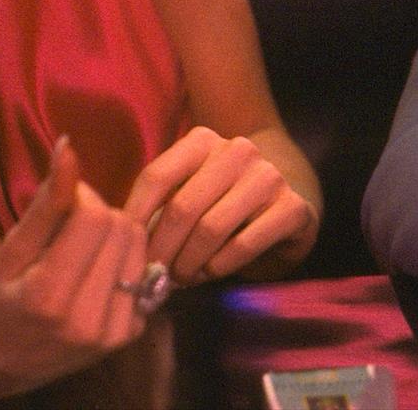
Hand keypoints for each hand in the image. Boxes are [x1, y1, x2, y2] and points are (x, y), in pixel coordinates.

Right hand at [0, 138, 149, 396]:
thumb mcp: (12, 248)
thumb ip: (48, 200)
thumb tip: (68, 145)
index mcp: (50, 297)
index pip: (96, 217)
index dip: (82, 197)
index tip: (62, 205)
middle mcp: (88, 321)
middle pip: (123, 229)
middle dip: (100, 216)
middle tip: (70, 231)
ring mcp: (113, 333)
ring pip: (140, 247)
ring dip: (117, 237)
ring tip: (84, 251)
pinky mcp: (131, 335)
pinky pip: (146, 272)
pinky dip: (125, 262)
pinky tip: (98, 274)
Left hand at [123, 126, 317, 284]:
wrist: (285, 208)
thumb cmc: (222, 206)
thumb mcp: (190, 195)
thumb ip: (160, 212)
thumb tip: (128, 248)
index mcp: (203, 141)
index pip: (157, 176)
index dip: (135, 217)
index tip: (125, 249)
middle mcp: (238, 150)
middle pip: (182, 206)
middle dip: (162, 250)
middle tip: (155, 275)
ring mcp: (268, 177)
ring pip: (211, 228)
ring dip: (189, 263)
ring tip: (182, 278)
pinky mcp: (292, 207)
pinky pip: (244, 244)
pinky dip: (220, 266)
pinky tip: (211, 272)